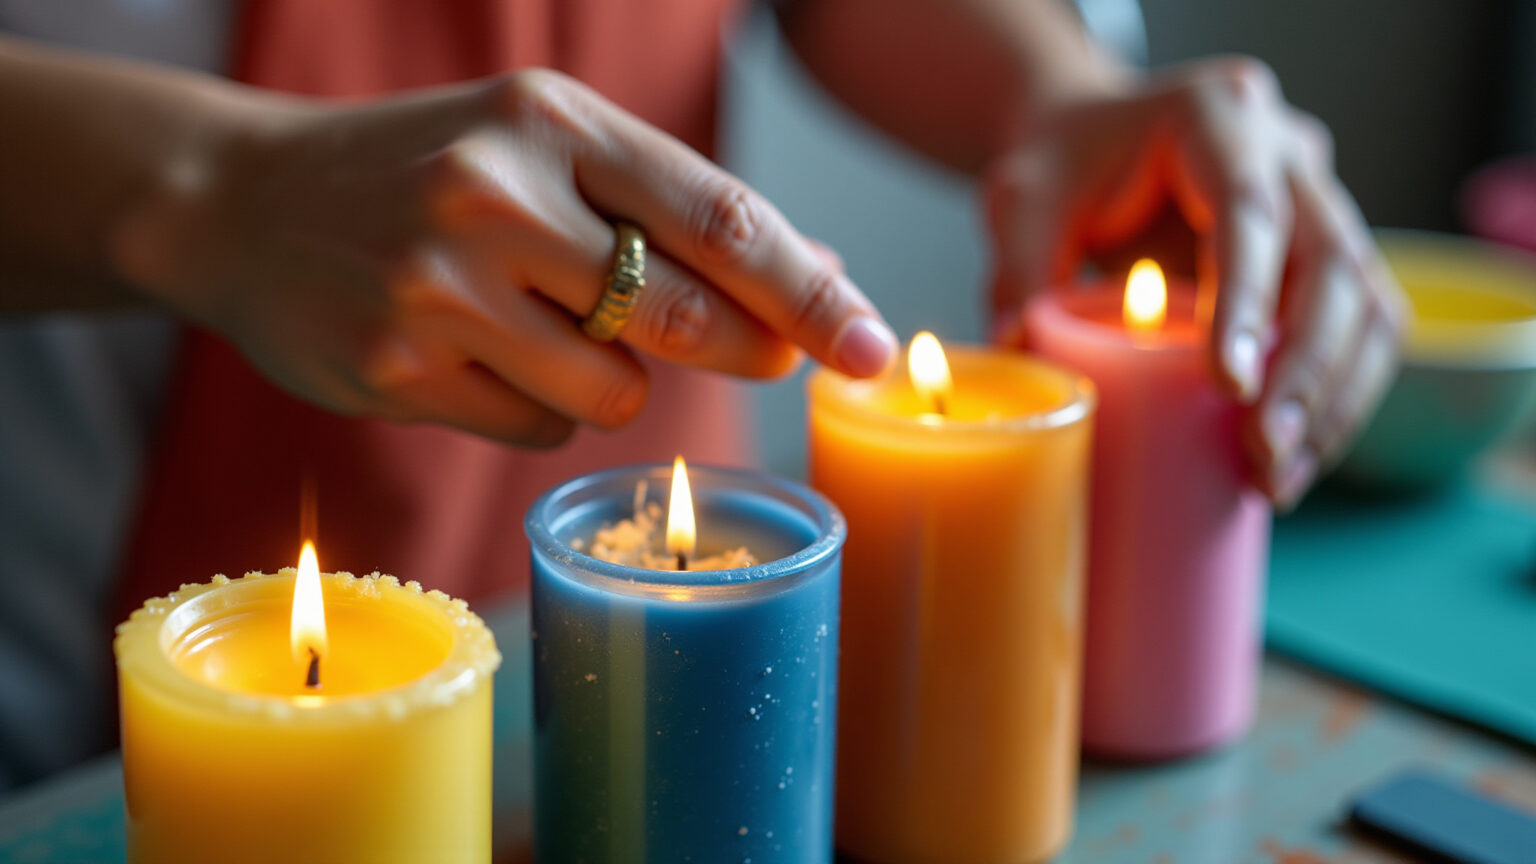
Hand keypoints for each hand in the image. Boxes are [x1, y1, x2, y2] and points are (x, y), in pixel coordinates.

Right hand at [111, 70, 895, 446]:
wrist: (246, 203)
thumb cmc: (431, 173)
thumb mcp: (546, 149)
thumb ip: (668, 211)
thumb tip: (810, 286)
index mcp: (552, 121)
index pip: (718, 215)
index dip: (810, 289)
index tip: (870, 345)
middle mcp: (496, 195)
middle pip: (685, 316)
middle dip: (742, 347)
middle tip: (758, 353)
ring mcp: (440, 289)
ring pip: (616, 393)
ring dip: (613, 379)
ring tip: (540, 326)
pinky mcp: (398, 371)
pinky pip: (540, 427)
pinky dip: (540, 406)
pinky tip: (478, 357)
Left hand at [986, 57, 1404, 507]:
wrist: (1096, 142)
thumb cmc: (1062, 165)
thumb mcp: (1022, 201)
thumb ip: (1017, 271)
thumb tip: (1016, 354)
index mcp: (1218, 117)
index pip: (1250, 213)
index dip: (1247, 303)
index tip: (1229, 387)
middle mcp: (1289, 155)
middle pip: (1334, 263)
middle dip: (1308, 370)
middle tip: (1262, 451)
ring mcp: (1321, 204)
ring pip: (1369, 303)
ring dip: (1334, 399)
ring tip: (1278, 476)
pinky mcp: (1328, 260)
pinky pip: (1363, 331)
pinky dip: (1337, 400)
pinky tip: (1291, 460)